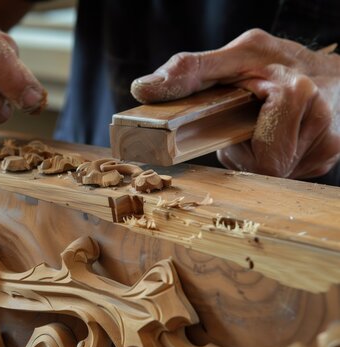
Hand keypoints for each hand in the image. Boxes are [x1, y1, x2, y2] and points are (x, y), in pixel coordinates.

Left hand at [131, 29, 339, 178]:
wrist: (330, 69)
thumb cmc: (276, 62)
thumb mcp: (233, 55)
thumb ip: (189, 71)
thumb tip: (143, 89)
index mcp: (296, 95)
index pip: (261, 160)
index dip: (236, 150)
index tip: (227, 132)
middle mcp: (320, 124)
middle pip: (265, 169)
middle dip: (246, 152)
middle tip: (246, 123)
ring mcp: (327, 146)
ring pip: (275, 173)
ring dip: (257, 156)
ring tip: (261, 126)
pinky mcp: (327, 159)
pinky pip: (287, 172)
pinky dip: (273, 156)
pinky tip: (275, 134)